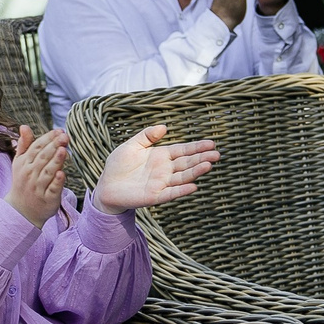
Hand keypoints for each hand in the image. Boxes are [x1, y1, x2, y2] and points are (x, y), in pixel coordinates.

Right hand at [4, 125, 66, 224]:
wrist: (21, 211)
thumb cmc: (23, 182)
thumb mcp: (19, 163)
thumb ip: (24, 144)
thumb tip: (24, 126)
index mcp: (24, 163)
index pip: (36, 148)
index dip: (48, 138)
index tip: (59, 130)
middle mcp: (30, 174)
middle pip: (42, 158)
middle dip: (54, 146)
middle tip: (65, 136)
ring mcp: (38, 187)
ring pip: (47, 172)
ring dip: (55, 161)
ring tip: (64, 150)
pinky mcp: (47, 199)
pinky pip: (52, 189)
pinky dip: (57, 182)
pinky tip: (62, 174)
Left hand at [92, 122, 219, 212]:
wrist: (106, 186)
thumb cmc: (118, 165)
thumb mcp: (131, 145)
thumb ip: (147, 136)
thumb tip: (164, 127)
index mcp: (161, 156)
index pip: (183, 150)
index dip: (196, 147)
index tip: (211, 143)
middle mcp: (165, 170)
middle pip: (187, 163)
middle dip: (202, 158)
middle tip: (217, 154)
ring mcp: (161, 183)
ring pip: (182, 177)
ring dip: (195, 172)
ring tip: (208, 165)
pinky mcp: (154, 196)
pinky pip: (170, 193)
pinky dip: (181, 190)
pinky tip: (193, 186)